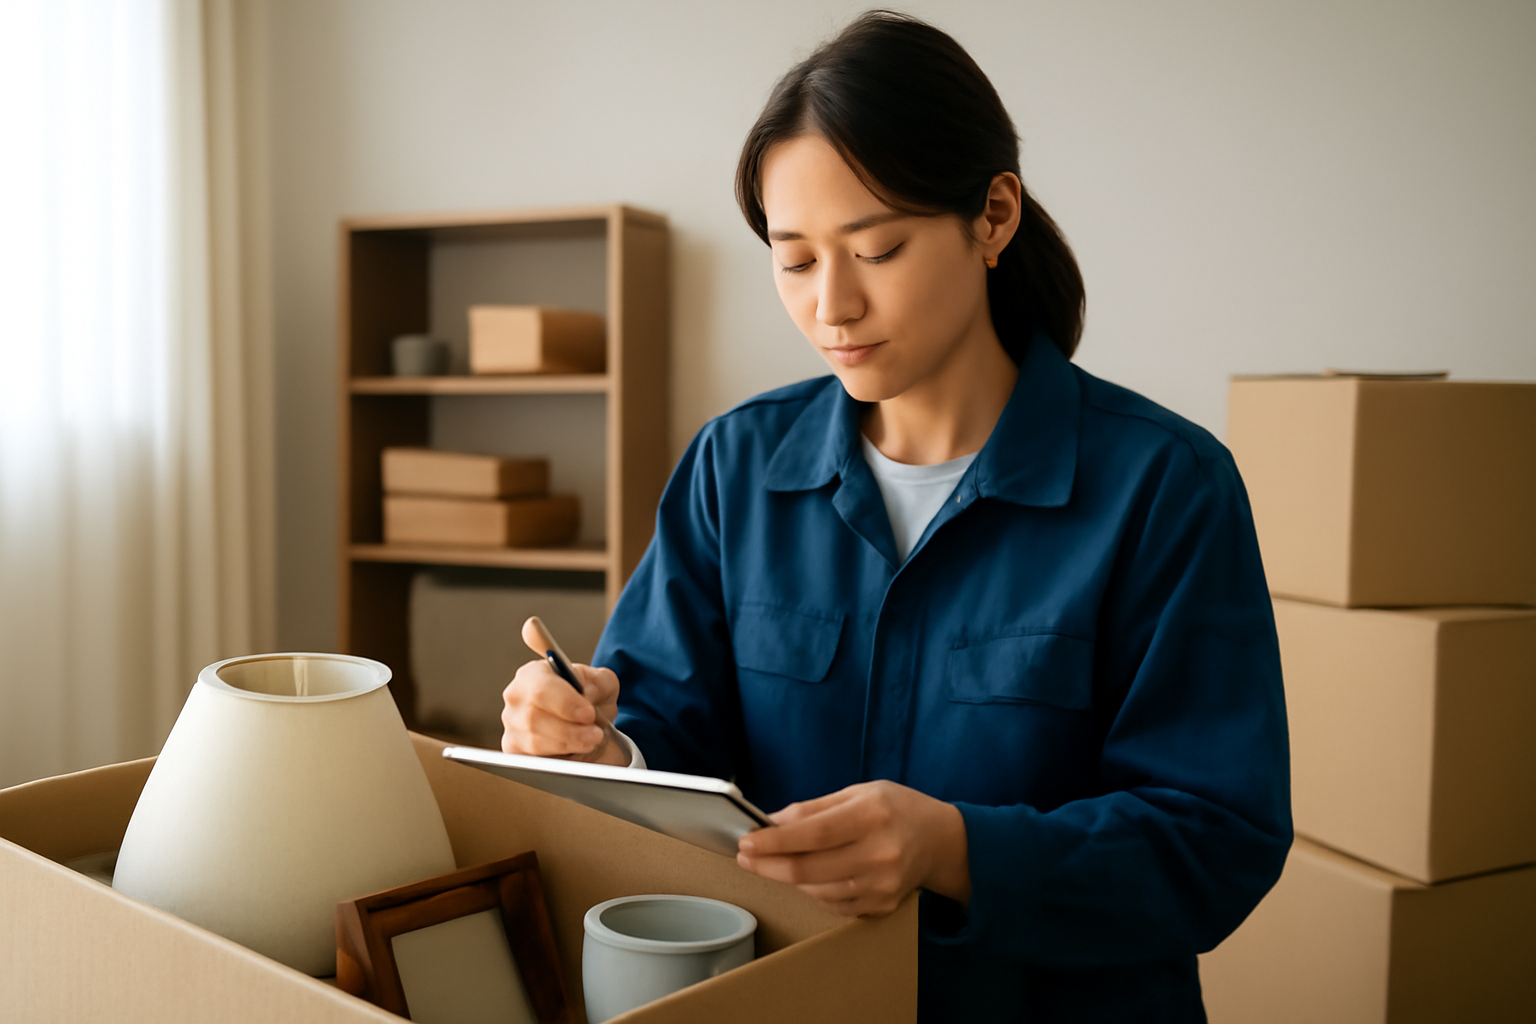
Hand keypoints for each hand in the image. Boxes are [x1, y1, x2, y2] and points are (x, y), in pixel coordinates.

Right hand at [499, 658, 625, 764]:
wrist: (588, 727)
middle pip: (534, 717)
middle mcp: (516, 698)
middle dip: (570, 730)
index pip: (541, 688)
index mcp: (533, 674)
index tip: (588, 713)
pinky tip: (573, 752)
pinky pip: (534, 760)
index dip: (565, 703)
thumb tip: (586, 693)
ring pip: (535, 742)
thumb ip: (600, 682)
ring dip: (567, 745)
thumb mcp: (603, 684)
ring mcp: (512, 726)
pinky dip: (558, 759)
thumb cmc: (589, 700)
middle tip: (595, 733)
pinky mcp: (515, 751)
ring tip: (590, 742)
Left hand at [735, 780, 969, 916]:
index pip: (813, 834)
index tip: (745, 842)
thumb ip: (813, 808)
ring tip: (777, 862)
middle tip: (745, 857)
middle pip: (808, 869)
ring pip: (815, 891)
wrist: (939, 841)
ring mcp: (882, 885)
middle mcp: (879, 853)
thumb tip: (771, 822)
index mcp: (871, 816)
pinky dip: (813, 890)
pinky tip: (810, 875)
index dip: (774, 841)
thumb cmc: (895, 809)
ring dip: (788, 878)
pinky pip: (832, 904)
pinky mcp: (881, 906)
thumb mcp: (858, 793)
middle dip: (768, 864)